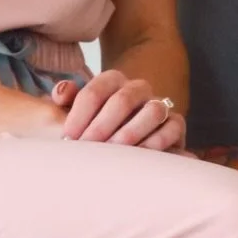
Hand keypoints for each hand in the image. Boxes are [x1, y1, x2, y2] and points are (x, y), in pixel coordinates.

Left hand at [57, 71, 185, 150]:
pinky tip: (140, 156)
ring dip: (131, 132)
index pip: (95, 90)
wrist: (134, 139)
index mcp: (112, 81)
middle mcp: (137, 89)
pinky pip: (173, 127)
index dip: (80, 114)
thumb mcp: (80, 111)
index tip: (68, 138)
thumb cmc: (99, 125)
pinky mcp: (176, 124)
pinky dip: (158, 141)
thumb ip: (67, 98)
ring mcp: (159, 105)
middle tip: (88, 147)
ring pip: (153, 111)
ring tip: (114, 152)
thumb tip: (61, 93)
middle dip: (102, 125)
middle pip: (123, 100)